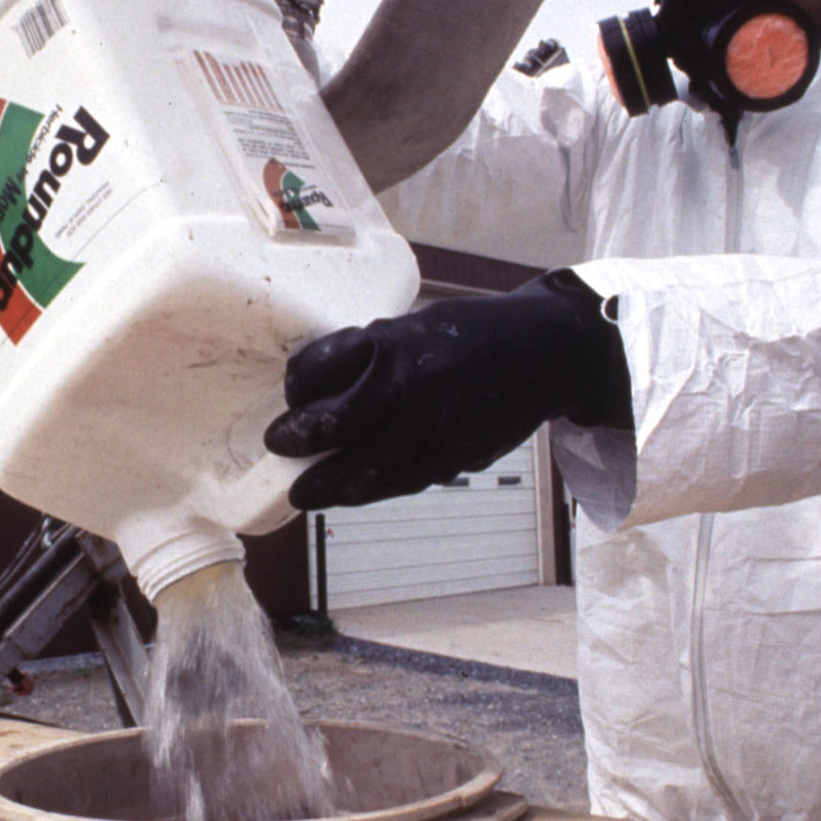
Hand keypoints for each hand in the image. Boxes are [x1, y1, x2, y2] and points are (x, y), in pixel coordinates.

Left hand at [264, 270, 632, 509]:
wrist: (541, 352)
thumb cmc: (471, 335)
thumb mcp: (416, 326)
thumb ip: (374, 355)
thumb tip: (324, 390)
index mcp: (392, 341)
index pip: (320, 366)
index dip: (298, 383)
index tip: (292, 391)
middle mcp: (409, 382)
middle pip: (336, 422)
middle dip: (299, 440)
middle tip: (279, 445)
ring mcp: (432, 423)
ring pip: (367, 466)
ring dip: (329, 483)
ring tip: (304, 493)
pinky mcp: (453, 453)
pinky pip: (402, 480)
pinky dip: (371, 491)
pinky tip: (350, 494)